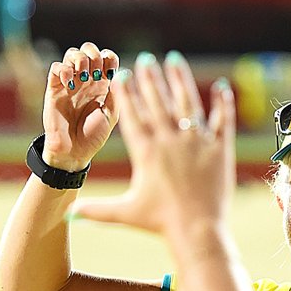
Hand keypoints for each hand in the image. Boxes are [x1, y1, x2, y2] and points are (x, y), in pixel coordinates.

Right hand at [42, 41, 119, 171]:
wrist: (73, 152)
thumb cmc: (93, 136)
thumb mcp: (111, 115)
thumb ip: (117, 93)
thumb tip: (121, 73)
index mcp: (103, 84)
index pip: (107, 57)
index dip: (109, 57)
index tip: (110, 73)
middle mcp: (86, 80)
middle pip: (89, 49)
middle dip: (94, 55)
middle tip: (96, 74)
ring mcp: (70, 83)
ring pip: (72, 53)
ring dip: (79, 59)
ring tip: (82, 77)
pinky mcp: (54, 88)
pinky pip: (56, 67)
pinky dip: (63, 69)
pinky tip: (70, 84)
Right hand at [70, 51, 236, 240]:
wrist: (197, 230)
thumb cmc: (159, 223)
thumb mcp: (125, 212)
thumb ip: (96, 210)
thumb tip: (68, 214)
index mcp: (146, 151)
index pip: (133, 115)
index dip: (126, 92)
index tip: (122, 73)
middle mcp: (170, 140)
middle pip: (158, 102)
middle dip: (150, 78)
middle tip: (145, 59)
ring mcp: (196, 142)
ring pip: (187, 103)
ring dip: (180, 80)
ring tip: (173, 60)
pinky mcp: (220, 149)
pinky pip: (222, 120)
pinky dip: (222, 103)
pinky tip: (220, 86)